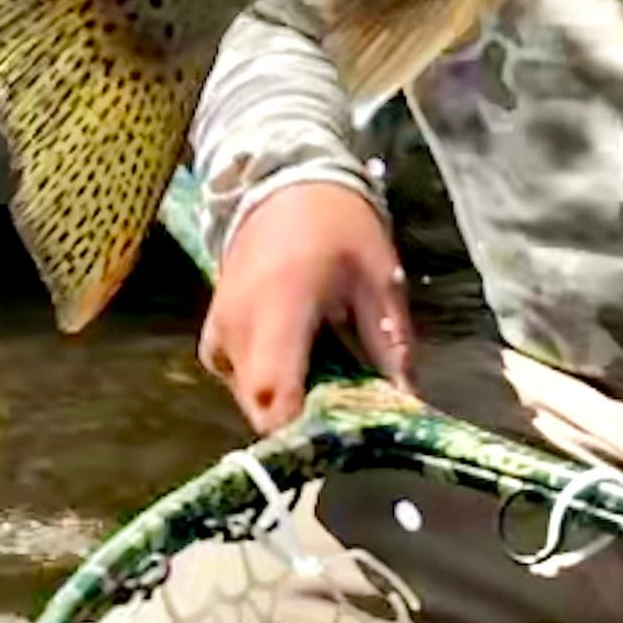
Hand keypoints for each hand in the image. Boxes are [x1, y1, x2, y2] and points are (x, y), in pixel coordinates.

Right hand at [202, 180, 413, 434]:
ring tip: (331, 384)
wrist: (282, 181)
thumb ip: (391, 347)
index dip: (306, 431)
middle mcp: (239, 326)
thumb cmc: (339, 225)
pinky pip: (238, 380)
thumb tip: (409, 406)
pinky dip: (269, 385)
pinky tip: (302, 365)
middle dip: (305, 426)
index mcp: (281, 307)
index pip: (277, 394)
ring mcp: (219, 331)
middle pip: (262, 410)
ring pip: (250, 400)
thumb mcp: (379, 281)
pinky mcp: (213, 334)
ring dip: (288, 405)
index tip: (346, 441)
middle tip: (350, 417)